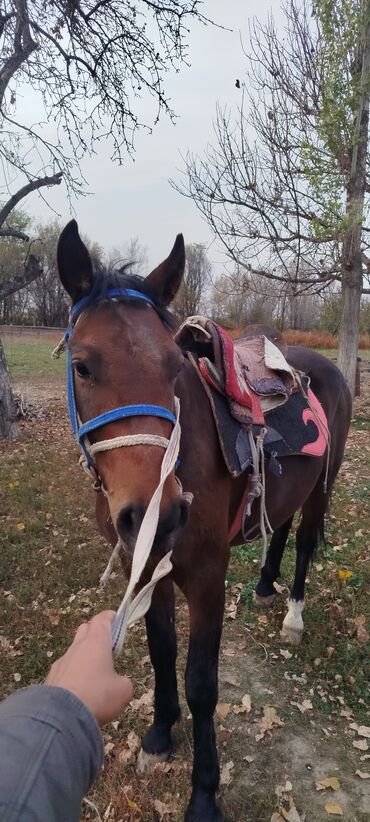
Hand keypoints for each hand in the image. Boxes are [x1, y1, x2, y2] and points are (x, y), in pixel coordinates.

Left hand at [45, 610, 132, 724]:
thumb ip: (124, 682)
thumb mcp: (123, 690)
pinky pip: (64, 669)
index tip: (115, 618)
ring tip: (92, 673)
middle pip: (85, 629)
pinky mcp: (51, 678)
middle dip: (95, 632)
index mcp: (96, 642)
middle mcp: (77, 647)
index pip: (102, 619)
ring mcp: (62, 662)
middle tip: (105, 645)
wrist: (62, 715)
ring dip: (83, 656)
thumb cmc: (98, 695)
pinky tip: (78, 690)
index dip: (110, 617)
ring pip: (74, 650)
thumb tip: (119, 684)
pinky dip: (72, 674)